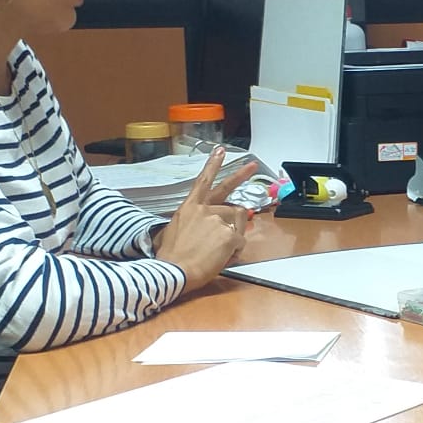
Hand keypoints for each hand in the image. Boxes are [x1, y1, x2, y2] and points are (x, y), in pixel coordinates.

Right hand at [152, 148, 251, 291]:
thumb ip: (191, 224)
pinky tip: (221, 258)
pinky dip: (235, 252)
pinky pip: (240, 242)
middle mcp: (204, 210)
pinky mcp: (229, 235)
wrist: (173, 271)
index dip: (212, 165)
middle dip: (241, 177)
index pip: (203, 182)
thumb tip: (201, 229)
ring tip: (218, 252)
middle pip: (230, 201)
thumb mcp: (173, 232)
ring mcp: (218, 221)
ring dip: (233, 237)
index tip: (220, 151)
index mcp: (188, 208)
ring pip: (238, 225)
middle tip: (252, 166)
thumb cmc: (170, 257)